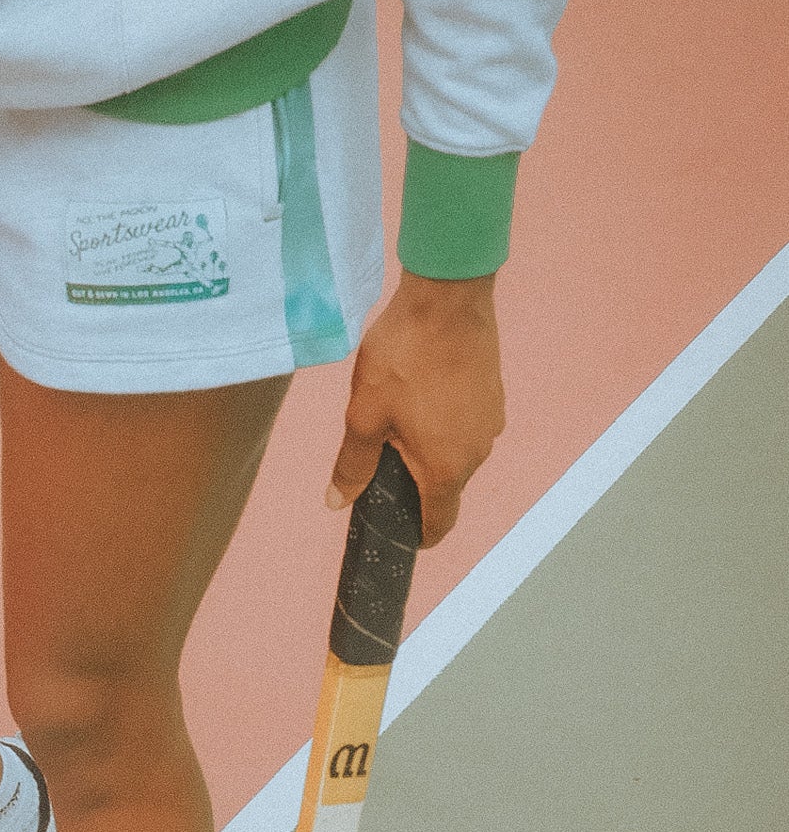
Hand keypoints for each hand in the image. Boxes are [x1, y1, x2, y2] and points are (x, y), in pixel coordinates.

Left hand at [328, 269, 505, 546]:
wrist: (447, 296)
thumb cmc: (403, 358)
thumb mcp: (365, 416)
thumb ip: (352, 465)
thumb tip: (336, 502)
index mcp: (448, 468)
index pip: (439, 524)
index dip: (417, 535)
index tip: (397, 532)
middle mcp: (478, 452)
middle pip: (445, 486)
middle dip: (414, 480)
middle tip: (379, 451)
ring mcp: (491, 421)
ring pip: (455, 452)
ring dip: (429, 446)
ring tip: (396, 413)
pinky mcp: (494, 394)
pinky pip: (465, 424)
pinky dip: (444, 421)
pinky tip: (420, 392)